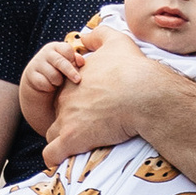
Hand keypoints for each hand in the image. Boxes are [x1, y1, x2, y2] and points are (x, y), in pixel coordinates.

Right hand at [20, 34, 86, 130]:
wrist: (38, 81)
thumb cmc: (59, 71)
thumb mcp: (67, 63)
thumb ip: (75, 60)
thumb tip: (81, 61)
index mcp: (56, 47)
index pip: (67, 49)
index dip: (74, 58)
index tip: (80, 66)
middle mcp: (45, 53)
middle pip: (60, 62)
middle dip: (70, 72)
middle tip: (77, 80)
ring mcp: (37, 63)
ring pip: (53, 75)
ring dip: (58, 81)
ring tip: (59, 82)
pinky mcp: (31, 75)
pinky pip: (45, 83)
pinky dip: (50, 87)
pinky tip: (50, 86)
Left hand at [43, 24, 158, 157]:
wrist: (144, 93)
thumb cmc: (134, 68)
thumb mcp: (117, 41)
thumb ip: (99, 35)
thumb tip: (85, 36)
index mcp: (73, 80)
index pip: (65, 94)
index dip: (76, 102)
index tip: (92, 110)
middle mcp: (65, 98)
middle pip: (59, 113)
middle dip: (70, 121)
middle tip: (91, 128)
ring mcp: (67, 119)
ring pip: (52, 134)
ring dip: (62, 141)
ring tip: (80, 147)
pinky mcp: (72, 139)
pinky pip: (51, 154)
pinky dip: (56, 158)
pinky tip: (66, 159)